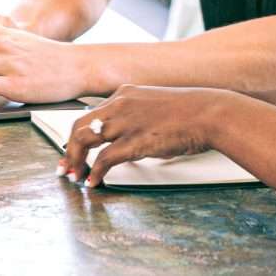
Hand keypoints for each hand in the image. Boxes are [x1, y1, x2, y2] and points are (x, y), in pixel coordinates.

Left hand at [60, 85, 234, 187]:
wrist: (209, 113)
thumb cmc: (191, 111)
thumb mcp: (156, 105)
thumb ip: (138, 116)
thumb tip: (129, 137)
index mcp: (125, 94)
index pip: (91, 114)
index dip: (79, 134)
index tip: (74, 148)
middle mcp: (120, 104)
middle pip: (80, 126)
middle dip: (69, 149)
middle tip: (66, 166)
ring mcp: (126, 122)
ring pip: (85, 141)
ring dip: (76, 162)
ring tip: (74, 176)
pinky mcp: (134, 141)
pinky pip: (104, 159)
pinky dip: (95, 172)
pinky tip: (94, 181)